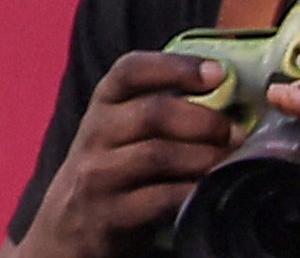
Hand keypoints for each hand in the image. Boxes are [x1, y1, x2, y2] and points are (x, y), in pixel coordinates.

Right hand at [13, 50, 238, 253]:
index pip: (129, 71)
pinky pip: (158, 199)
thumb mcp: (117, 136)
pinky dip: (190, 192)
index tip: (216, 72)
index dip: (174, 67)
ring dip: (203, 157)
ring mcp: (99, 175)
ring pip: (156, 155)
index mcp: (101, 106)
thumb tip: (224, 97)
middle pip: (150, 113)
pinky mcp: (109, 215)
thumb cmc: (106, 175)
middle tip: (234, 132)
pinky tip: (209, 191)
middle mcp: (95, 134)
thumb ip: (156, 114)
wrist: (64, 231)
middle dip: (202, 120)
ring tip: (230, 161)